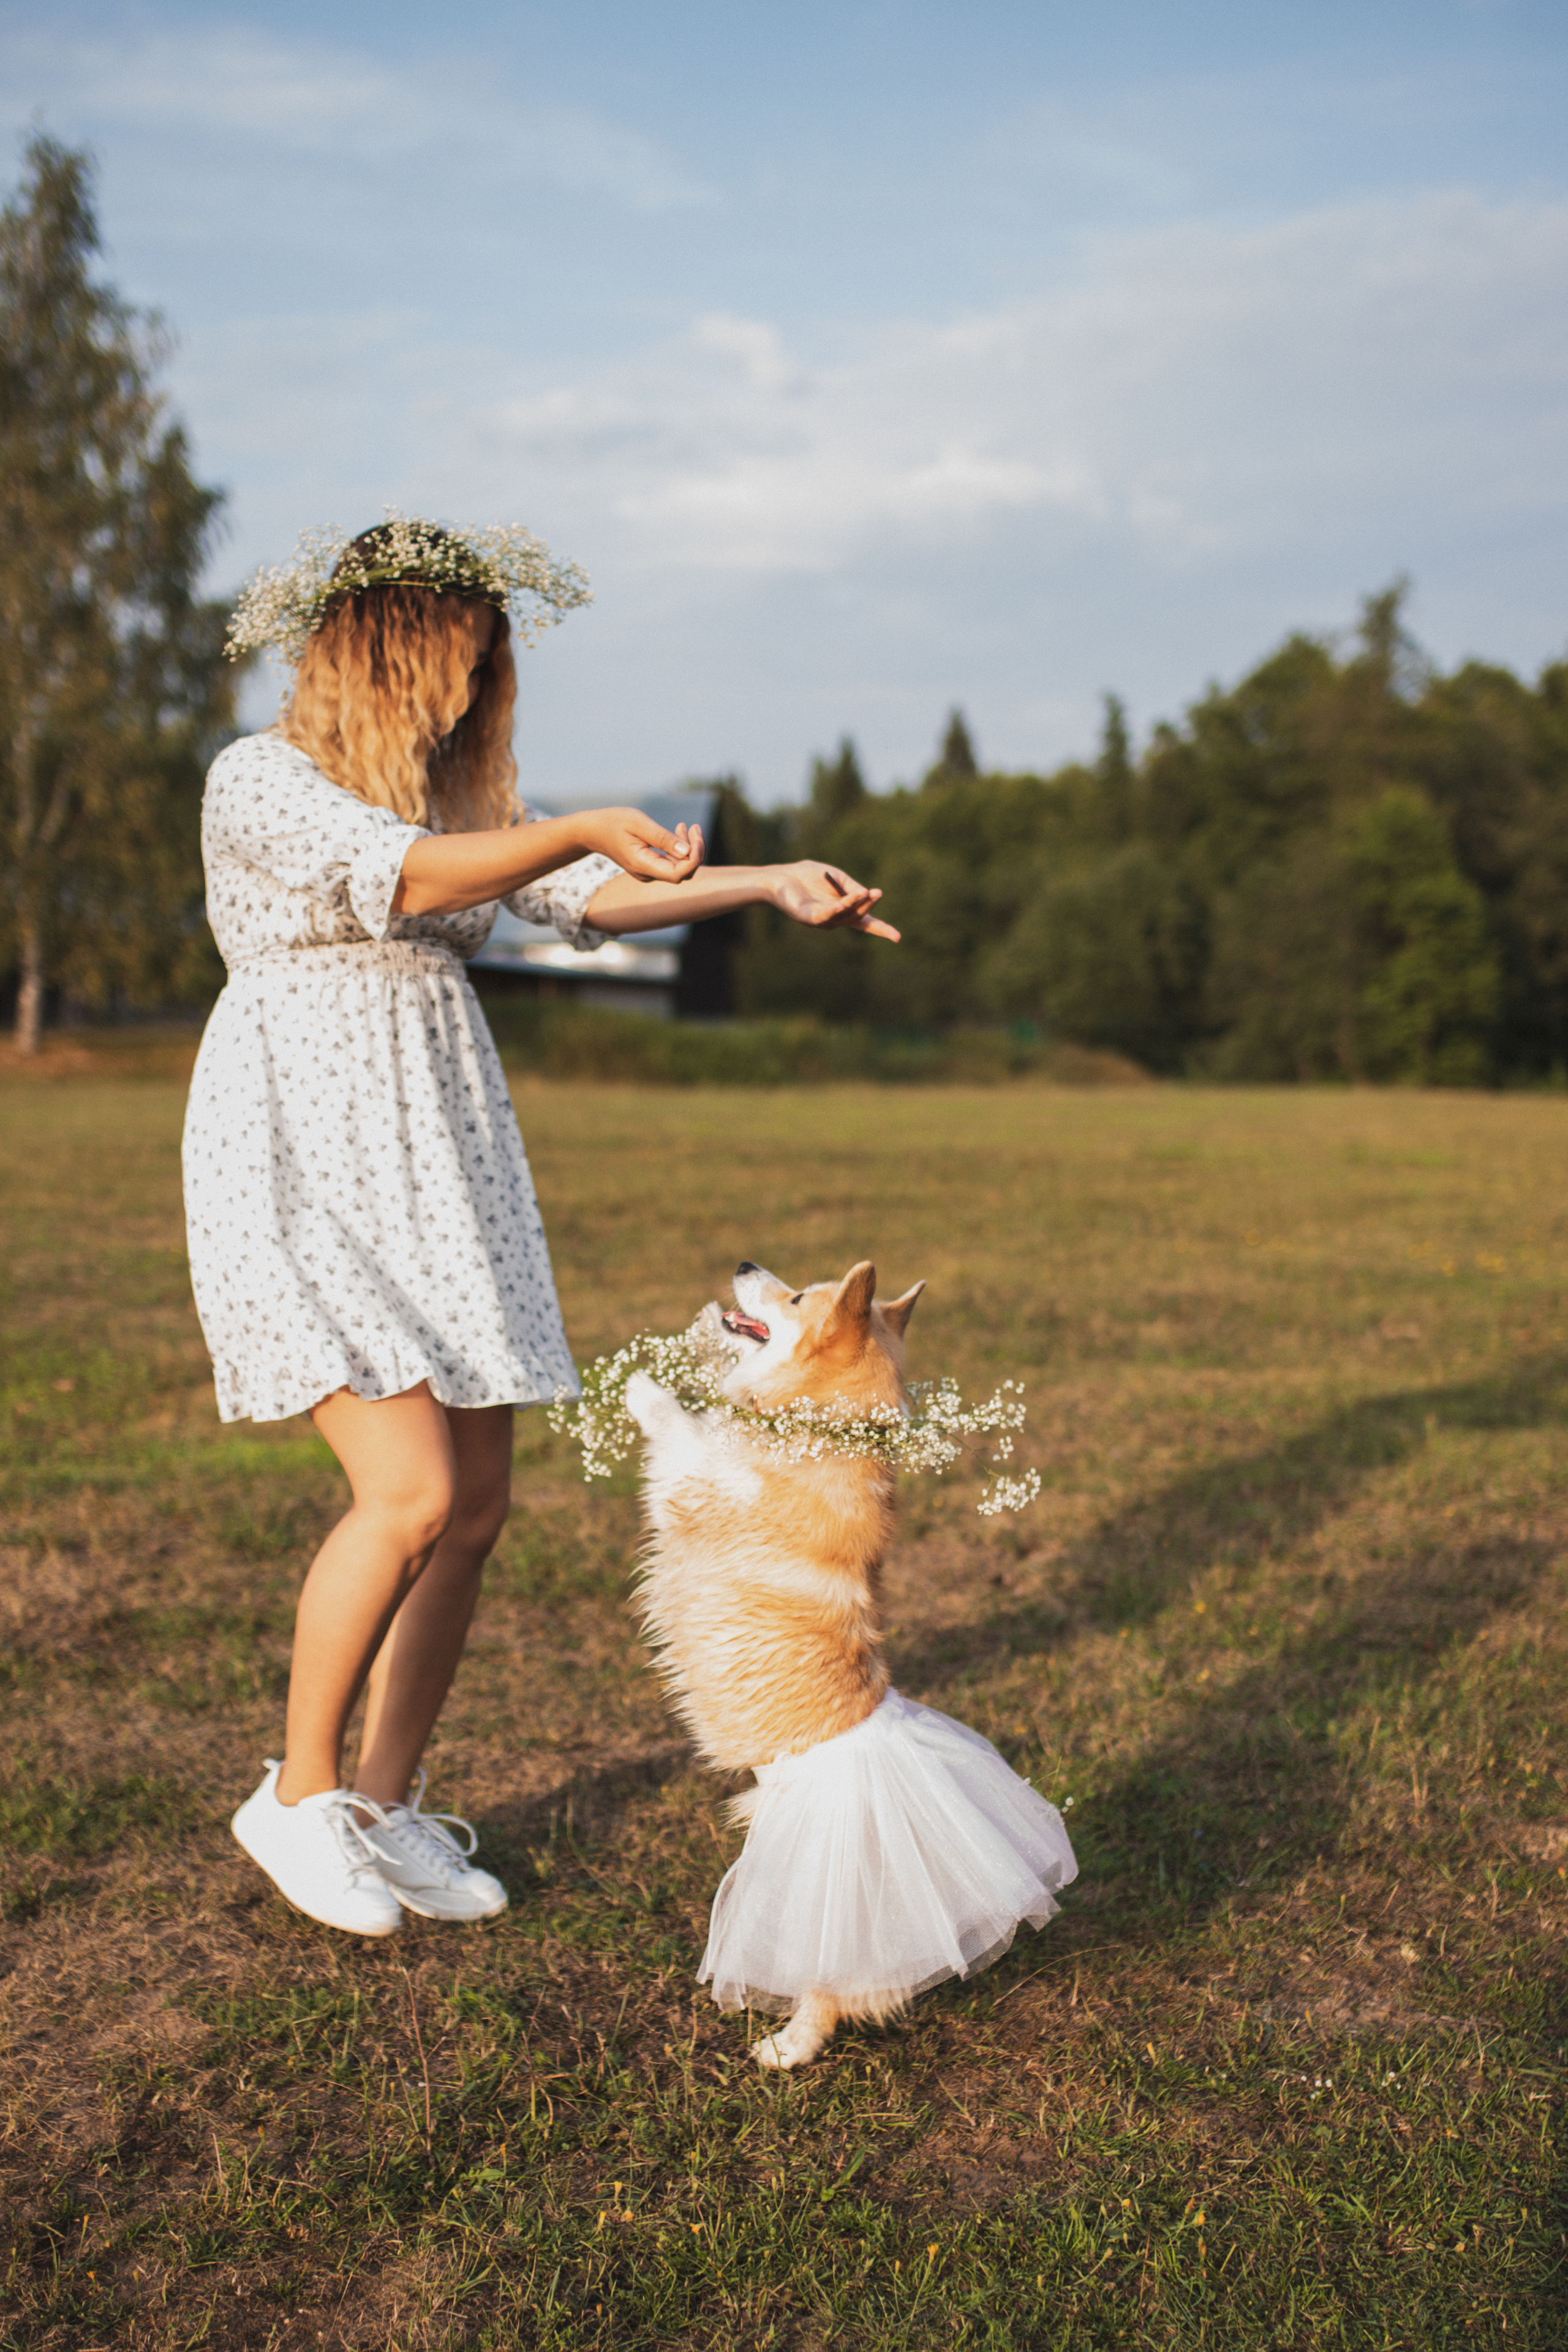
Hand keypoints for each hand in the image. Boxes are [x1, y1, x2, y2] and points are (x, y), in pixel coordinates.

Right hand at [580, 807, 705, 883]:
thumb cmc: (613, 822)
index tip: (694, 833)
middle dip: (695, 851)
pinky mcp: (651, 867)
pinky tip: (679, 830)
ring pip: (680, 868)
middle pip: (684, 872)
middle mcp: (648, 874)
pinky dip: (680, 848)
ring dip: (689, 848)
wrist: (593, 831)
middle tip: (694, 827)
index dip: (695, 857)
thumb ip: (662, 838)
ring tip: (684, 826)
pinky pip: (673, 863)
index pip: (680, 873)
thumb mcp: (639, 823)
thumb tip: (687, 851)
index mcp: (643, 865)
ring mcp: (649, 873)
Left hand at [769, 861, 900, 941]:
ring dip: (855, 904)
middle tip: (877, 893)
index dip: (881, 929)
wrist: (783, 876)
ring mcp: (822, 920)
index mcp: (844, 909)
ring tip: (865, 893)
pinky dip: (834, 910)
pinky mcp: (808, 917)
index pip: (866, 922)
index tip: (898, 938)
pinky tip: (842, 904)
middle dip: (868, 905)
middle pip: (857, 916)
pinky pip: (824, 916)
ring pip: (843, 915)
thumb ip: (852, 887)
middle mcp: (835, 918)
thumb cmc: (810, 876)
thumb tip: (867, 895)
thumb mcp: (837, 877)